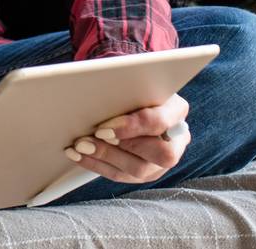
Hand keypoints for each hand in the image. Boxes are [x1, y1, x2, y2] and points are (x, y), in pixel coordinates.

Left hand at [62, 92, 189, 184]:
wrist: (133, 96)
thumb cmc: (132, 85)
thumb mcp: (134, 80)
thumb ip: (124, 86)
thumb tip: (96, 83)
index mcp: (177, 111)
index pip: (159, 122)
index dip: (132, 126)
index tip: (103, 127)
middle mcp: (176, 140)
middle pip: (158, 154)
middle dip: (120, 148)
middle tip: (89, 140)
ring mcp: (161, 161)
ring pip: (139, 170)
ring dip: (104, 157)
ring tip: (80, 146)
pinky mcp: (144, 173)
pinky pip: (122, 175)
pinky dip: (97, 165)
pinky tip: (79, 156)